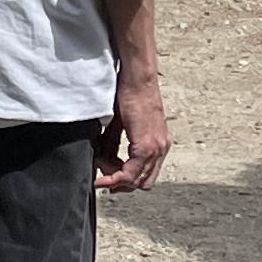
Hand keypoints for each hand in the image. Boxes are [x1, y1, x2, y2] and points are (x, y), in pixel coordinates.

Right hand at [98, 68, 170, 192]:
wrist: (137, 78)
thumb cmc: (128, 93)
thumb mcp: (120, 124)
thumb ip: (113, 145)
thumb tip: (102, 161)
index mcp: (158, 142)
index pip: (144, 174)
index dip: (124, 179)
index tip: (106, 176)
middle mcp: (161, 148)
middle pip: (143, 182)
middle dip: (121, 184)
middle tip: (104, 176)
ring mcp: (156, 147)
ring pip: (137, 180)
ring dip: (116, 180)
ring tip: (100, 167)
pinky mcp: (147, 145)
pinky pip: (131, 173)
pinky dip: (115, 178)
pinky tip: (103, 177)